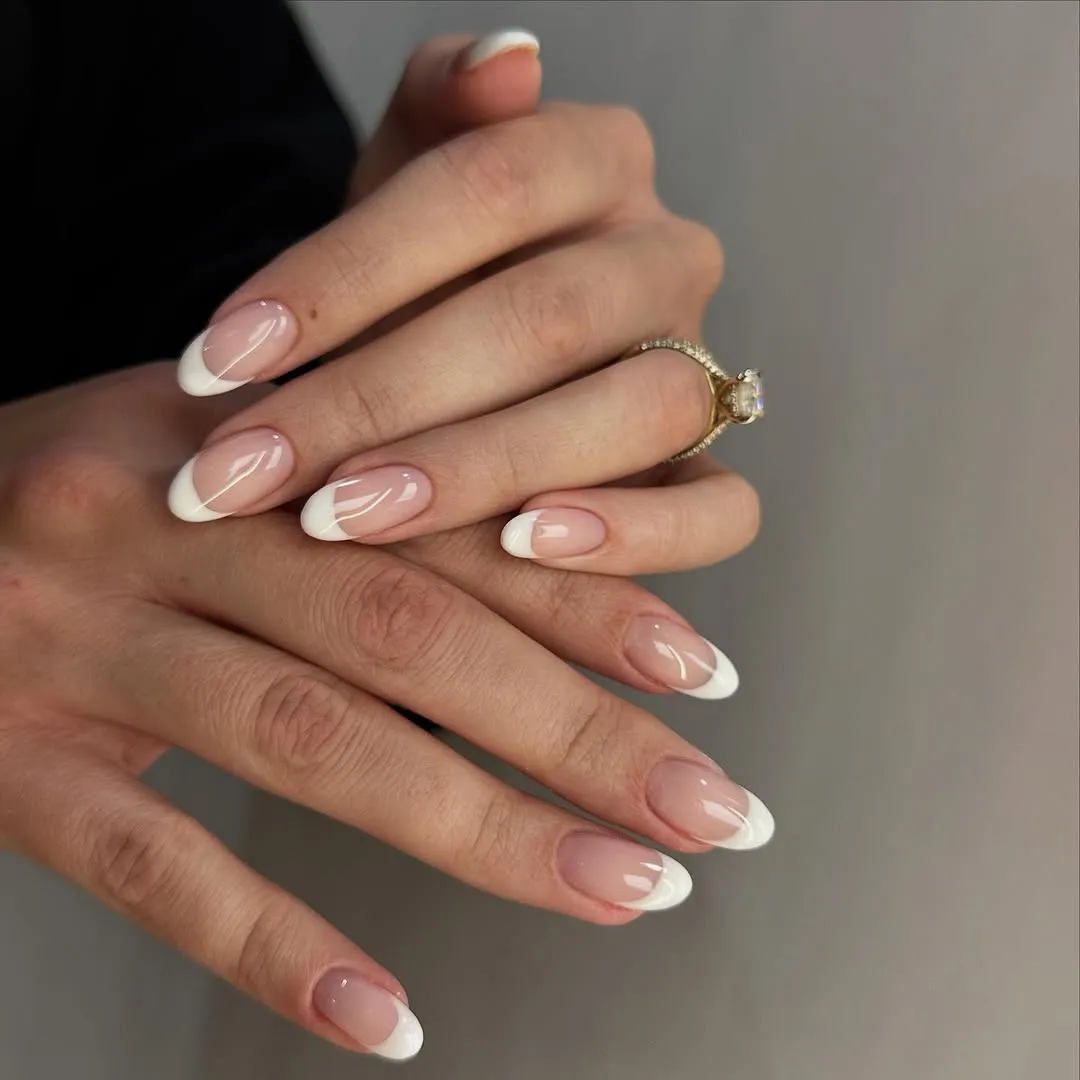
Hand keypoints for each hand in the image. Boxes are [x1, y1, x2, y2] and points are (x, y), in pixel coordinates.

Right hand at [0, 365, 772, 1060]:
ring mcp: (78, 647)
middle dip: (577, 728)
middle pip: (406, 634)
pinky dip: (279, 949)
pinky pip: (153, 865)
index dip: (583, 594)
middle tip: (713, 811)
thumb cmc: (78, 505)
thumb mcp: (216, 460)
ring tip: (625, 893)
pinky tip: (395, 1019)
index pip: (445, 520)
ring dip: (485, 834)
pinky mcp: (5, 765)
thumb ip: (355, 492)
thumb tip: (534, 554)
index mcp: (239, 444)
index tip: (706, 671)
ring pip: (311, 744)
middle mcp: (164, 527)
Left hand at [165, 33, 757, 579]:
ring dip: (481, 470)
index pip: (479, 189)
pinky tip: (525, 548)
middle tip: (247, 473)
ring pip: (634, 411)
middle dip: (374, 401)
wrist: (472, 357)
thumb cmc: (426, 272)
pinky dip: (635, 535)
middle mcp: (667, 255)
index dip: (339, 275)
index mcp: (599, 158)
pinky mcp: (711, 470)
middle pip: (541, 317)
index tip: (213, 362)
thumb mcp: (411, 175)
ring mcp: (703, 366)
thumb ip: (440, 109)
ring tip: (349, 517)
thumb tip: (505, 62)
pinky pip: (722, 511)